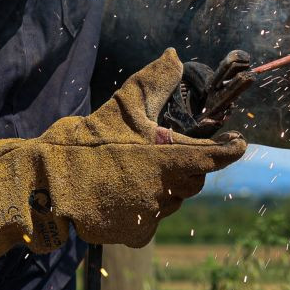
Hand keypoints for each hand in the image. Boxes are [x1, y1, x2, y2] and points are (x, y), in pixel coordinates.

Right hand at [0, 49, 245, 267]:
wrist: (50, 181)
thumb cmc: (89, 141)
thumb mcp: (123, 106)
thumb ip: (154, 81)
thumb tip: (174, 55)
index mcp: (165, 157)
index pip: (210, 157)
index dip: (228, 151)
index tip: (240, 145)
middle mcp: (163, 190)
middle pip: (192, 181)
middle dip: (183, 170)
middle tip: (159, 158)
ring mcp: (150, 214)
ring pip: (171, 202)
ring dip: (161, 190)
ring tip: (130, 176)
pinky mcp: (136, 234)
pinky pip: (151, 222)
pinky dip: (142, 211)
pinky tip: (121, 197)